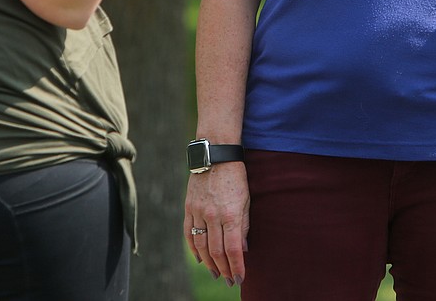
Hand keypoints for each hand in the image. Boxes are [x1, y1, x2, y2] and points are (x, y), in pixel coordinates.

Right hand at [184, 162, 248, 287]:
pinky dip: (193, 248)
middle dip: (224, 269)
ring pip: (201, 245)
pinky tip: (199, 258)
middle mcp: (213, 215)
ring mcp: (198, 211)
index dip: (237, 266)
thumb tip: (242, 249)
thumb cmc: (236, 177)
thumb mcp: (246, 200)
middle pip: (216, 251)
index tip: (240, 278)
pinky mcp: (189, 207)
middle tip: (229, 280)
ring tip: (216, 273)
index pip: (233, 249)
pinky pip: (189, 233)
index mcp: (230, 214)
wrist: (216, 155)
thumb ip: (244, 225)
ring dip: (208, 263)